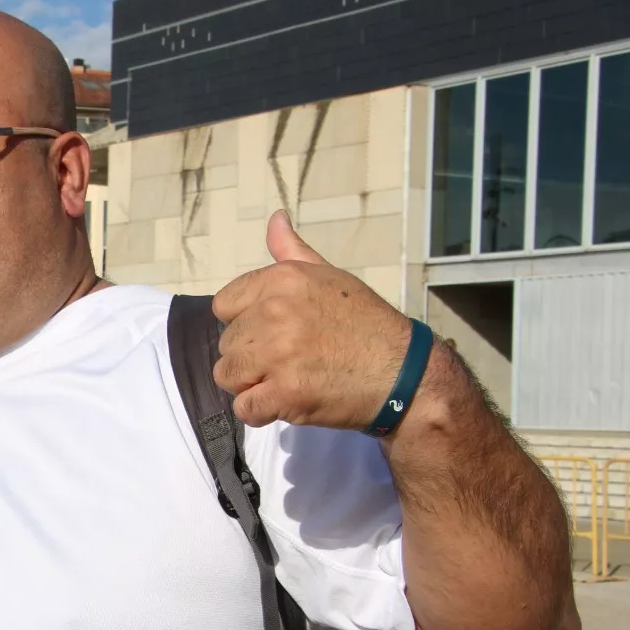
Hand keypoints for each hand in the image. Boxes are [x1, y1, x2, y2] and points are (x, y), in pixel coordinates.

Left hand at [211, 210, 413, 429]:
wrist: (405, 374)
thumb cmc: (366, 324)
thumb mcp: (331, 277)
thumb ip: (292, 252)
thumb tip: (274, 218)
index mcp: (283, 280)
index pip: (224, 305)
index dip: (245, 322)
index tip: (274, 331)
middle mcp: (275, 312)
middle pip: (227, 343)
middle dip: (251, 356)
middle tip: (291, 359)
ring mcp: (278, 355)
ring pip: (227, 375)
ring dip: (252, 384)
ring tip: (287, 379)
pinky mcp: (285, 394)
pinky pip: (244, 408)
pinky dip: (261, 411)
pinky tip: (287, 402)